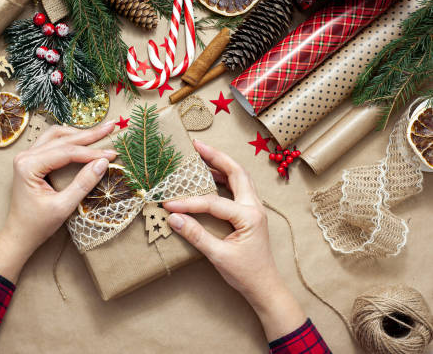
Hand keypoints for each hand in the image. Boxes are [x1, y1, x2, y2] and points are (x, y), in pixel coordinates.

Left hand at [0, 120, 116, 282]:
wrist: (20, 235)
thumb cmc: (37, 225)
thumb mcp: (63, 207)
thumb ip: (83, 183)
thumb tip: (103, 163)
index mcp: (28, 166)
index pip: (66, 152)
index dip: (91, 152)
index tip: (112, 154)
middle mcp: (25, 156)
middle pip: (62, 138)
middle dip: (89, 134)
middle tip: (111, 127)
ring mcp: (27, 156)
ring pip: (56, 135)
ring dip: (79, 133)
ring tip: (100, 131)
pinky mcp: (32, 160)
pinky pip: (52, 142)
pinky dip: (70, 139)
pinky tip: (83, 138)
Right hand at [163, 140, 305, 340]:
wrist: (265, 286)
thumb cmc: (246, 273)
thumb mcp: (219, 256)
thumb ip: (196, 235)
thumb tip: (174, 218)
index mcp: (249, 216)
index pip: (214, 202)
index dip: (189, 202)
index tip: (168, 203)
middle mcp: (255, 207)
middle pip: (236, 172)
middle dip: (216, 156)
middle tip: (196, 146)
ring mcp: (255, 208)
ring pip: (240, 177)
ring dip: (222, 163)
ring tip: (202, 154)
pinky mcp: (251, 212)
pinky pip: (239, 187)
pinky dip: (225, 176)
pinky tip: (211, 175)